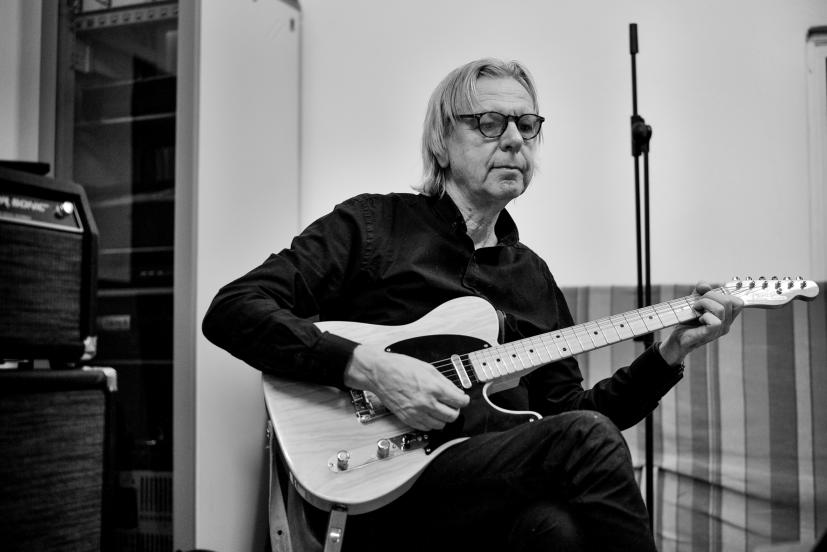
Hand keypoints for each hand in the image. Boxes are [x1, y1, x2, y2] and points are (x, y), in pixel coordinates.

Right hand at [343, 344, 469, 430]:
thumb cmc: (400, 367)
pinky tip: (429, 413)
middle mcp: (426, 403)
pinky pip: (427, 428)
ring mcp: (416, 413)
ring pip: (441, 425)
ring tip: (440, 408)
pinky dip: (431, 422)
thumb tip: (456, 392)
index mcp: (433, 388)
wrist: (380, 373)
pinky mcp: (408, 419)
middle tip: (452, 404)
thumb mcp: (428, 368)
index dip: (464, 400)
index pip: (459, 402)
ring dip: (443, 417)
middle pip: (452, 416)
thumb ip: (444, 382)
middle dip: (455, 410)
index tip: (463, 399)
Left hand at [659, 281, 743, 365]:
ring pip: (721, 309)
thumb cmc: (688, 320)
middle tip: (699, 302)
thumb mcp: (695, 300)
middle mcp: (727, 323)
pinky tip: (698, 318)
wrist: (678, 336)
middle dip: (710, 296)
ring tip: (696, 308)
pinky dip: (704, 316)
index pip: (738, 302)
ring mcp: (720, 329)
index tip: (710, 294)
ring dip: (704, 303)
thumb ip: (701, 290)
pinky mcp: (711, 333)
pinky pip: (715, 321)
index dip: (724, 294)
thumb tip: (705, 286)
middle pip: (729, 301)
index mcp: (727, 315)